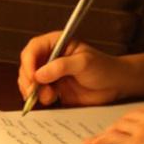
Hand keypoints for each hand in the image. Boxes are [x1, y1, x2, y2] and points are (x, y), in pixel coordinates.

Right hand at [15, 31, 130, 107]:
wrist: (115, 85)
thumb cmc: (104, 67)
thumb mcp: (84, 63)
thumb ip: (61, 66)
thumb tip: (39, 74)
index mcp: (56, 43)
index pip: (34, 49)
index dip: (29, 62)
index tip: (32, 76)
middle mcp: (50, 57)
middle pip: (27, 66)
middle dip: (28, 79)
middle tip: (34, 91)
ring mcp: (50, 74)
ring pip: (29, 81)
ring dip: (33, 90)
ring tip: (49, 96)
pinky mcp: (53, 89)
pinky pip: (38, 94)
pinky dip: (38, 99)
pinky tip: (50, 100)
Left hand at [83, 99, 143, 143]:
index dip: (135, 120)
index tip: (129, 125)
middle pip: (129, 117)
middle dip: (119, 125)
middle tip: (110, 132)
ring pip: (118, 126)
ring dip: (107, 133)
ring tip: (98, 141)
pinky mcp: (138, 142)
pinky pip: (113, 139)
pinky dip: (101, 141)